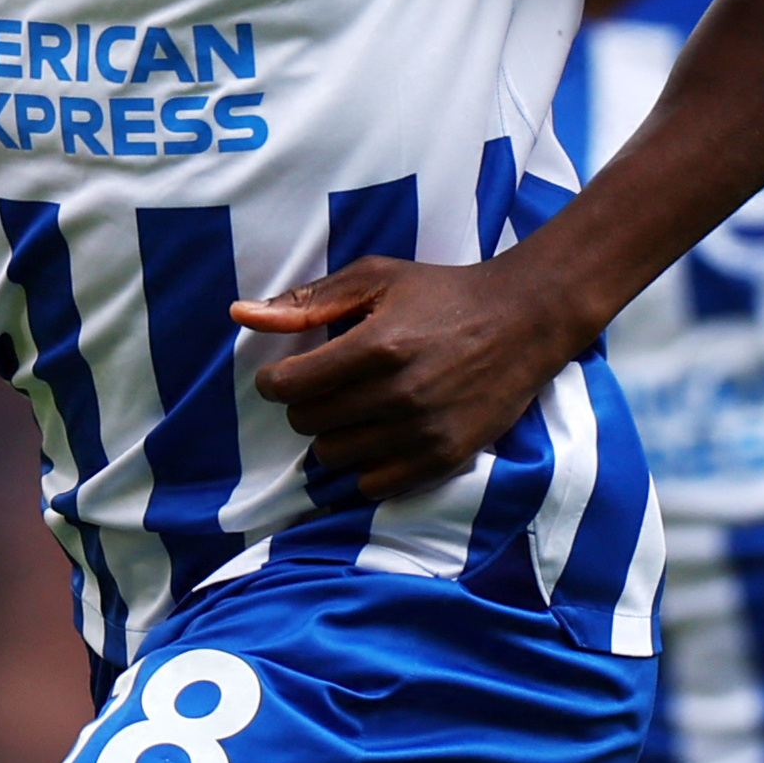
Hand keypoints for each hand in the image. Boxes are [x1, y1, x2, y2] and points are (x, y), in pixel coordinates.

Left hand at [232, 256, 586, 499]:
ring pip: (334, 455)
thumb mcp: (373, 278)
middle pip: (307, 423)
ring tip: (352, 408)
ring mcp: (423, 431)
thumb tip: (239, 314)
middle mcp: (399, 394)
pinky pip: (372, 484)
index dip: (273, 382)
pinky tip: (374, 436)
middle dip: (303, 404)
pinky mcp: (445, 458)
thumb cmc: (441, 293)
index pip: (289, 387)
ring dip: (331, 434)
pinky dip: (363, 464)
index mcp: (377, 347)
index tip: (281, 376)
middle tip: (323, 387)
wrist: (524, 320)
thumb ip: (306, 301)